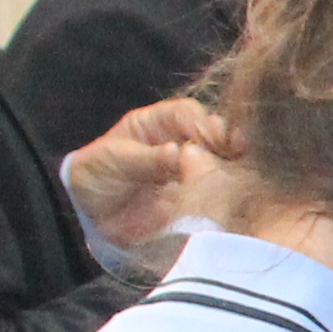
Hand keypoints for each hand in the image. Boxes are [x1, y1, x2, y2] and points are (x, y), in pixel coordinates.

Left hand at [64, 92, 229, 244]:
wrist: (91, 218)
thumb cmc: (96, 178)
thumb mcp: (116, 161)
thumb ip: (149, 158)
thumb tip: (178, 152)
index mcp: (155, 123)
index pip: (186, 113)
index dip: (203, 122)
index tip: (216, 138)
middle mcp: (178, 140)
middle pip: (211, 133)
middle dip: (226, 139)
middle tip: (237, 152)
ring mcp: (190, 168)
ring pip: (220, 157)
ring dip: (233, 162)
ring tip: (240, 171)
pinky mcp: (196, 194)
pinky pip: (217, 186)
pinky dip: (228, 187)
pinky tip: (234, 189)